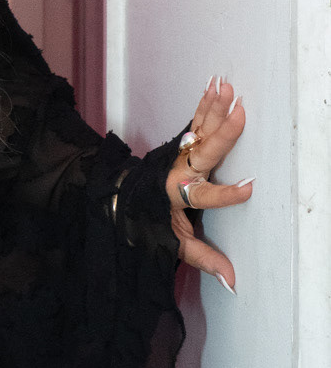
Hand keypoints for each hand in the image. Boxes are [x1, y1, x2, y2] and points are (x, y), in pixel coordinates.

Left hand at [164, 76, 252, 291]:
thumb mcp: (170, 242)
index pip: (204, 196)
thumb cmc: (147, 220)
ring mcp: (177, 155)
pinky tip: (214, 86)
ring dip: (214, 107)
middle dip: (223, 133)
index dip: (226, 193)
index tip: (250, 186)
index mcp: (176, 195)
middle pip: (204, 153)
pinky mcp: (178, 144)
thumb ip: (202, 258)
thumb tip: (232, 282)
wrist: (117, 195)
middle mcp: (177, 171)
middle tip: (240, 111)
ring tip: (227, 87)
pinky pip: (194, 122)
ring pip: (198, 130)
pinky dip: (204, 104)